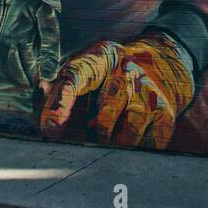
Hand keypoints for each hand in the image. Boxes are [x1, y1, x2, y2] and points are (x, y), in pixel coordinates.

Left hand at [38, 34, 195, 148]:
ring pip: (127, 138)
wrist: (163, 62)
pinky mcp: (166, 111)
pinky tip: (134, 138)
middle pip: (103, 120)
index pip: (74, 79)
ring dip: (116, 145)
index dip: (59, 105)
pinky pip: (149, 145)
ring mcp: (149, 91)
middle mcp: (127, 71)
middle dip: (93, 136)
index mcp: (99, 57)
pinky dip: (137, 150)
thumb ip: (58, 88)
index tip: (49, 131)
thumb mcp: (83, 71)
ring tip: (113, 135)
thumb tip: (42, 99)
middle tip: (91, 134)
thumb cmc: (110, 75)